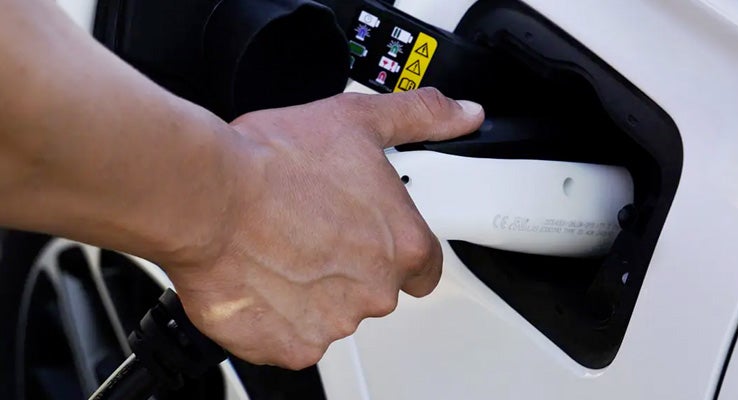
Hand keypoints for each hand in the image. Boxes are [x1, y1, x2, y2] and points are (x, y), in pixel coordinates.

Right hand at [164, 88, 483, 368]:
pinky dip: (279, 314)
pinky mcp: (292, 346)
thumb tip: (464, 114)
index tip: (370, 235)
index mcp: (403, 245)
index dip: (398, 248)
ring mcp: (335, 323)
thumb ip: (420, 117)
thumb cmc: (274, 163)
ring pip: (333, 311)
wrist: (206, 198)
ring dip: (313, 289)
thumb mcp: (358, 120)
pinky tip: (262, 278)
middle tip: (311, 229)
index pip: (425, 265)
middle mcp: (377, 292)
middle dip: (349, 264)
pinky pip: (294, 335)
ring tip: (279, 248)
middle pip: (376, 287)